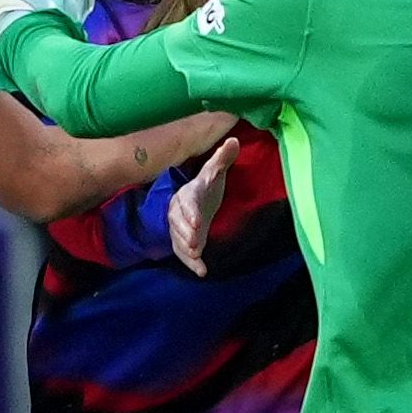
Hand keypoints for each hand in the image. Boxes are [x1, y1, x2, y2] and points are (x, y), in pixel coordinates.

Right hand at [168, 137, 237, 274]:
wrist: (194, 201)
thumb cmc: (205, 186)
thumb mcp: (214, 171)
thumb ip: (223, 158)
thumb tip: (234, 140)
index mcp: (189, 194)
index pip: (188, 202)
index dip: (191, 212)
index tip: (197, 222)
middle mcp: (180, 212)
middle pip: (178, 222)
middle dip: (184, 233)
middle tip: (193, 243)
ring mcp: (180, 228)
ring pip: (177, 238)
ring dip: (185, 248)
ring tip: (195, 256)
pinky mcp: (183, 241)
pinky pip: (182, 252)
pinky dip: (190, 263)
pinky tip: (201, 272)